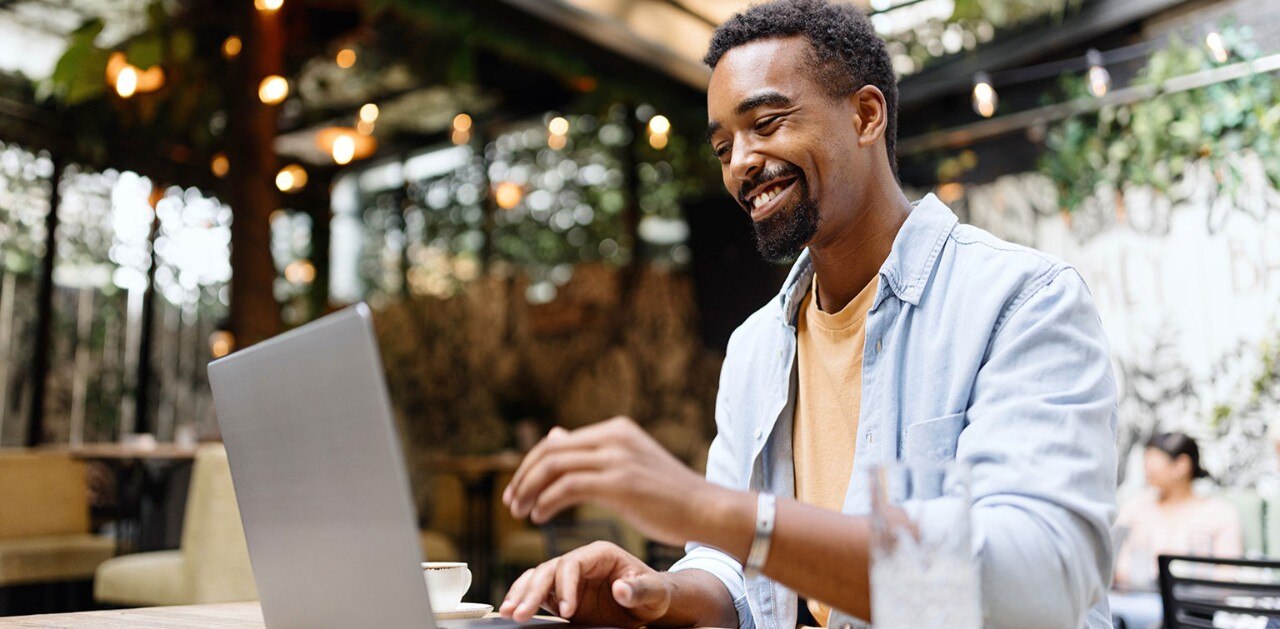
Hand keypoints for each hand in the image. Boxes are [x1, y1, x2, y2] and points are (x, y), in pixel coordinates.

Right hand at [499, 541, 671, 626]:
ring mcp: (569, 577)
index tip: (567, 611)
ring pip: (537, 578)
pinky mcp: (561, 592)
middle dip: (533, 591)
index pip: (572, 563)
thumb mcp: (655, 593)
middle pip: (549, 569)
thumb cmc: (654, 593)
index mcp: (600, 553)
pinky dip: (522, 598)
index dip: (565, 585)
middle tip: (521, 613)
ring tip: (509, 613)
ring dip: (521, 594)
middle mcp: (580, 561)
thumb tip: (620, 589)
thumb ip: (640, 590)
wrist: (650, 603)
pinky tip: (512, 610)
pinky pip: (537, 591)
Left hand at [502, 417, 718, 545]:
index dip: (531, 465)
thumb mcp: (629, 463)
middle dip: (523, 477)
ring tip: (521, 513)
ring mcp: (617, 458)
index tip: (519, 489)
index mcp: (616, 429)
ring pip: (553, 467)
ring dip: (529, 491)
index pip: (558, 441)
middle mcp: (614, 437)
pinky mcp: (619, 483)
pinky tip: (541, 517)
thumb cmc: (670, 495)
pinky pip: (566, 488)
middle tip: (512, 503)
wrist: (707, 510)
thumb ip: (592, 451)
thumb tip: (555, 435)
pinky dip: (546, 502)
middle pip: (549, 451)